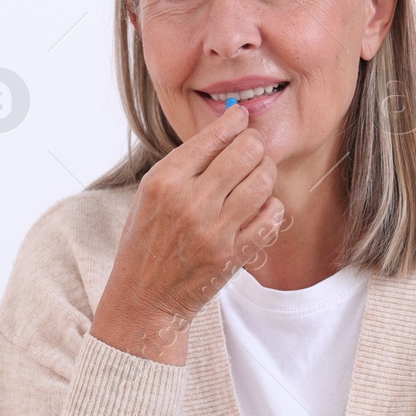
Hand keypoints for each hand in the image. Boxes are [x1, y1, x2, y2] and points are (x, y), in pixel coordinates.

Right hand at [90, 102, 284, 363]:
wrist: (144, 298)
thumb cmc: (148, 240)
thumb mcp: (152, 193)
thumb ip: (187, 162)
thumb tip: (230, 125)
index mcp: (165, 181)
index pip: (214, 135)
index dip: (236, 120)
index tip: (242, 117)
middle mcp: (189, 202)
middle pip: (247, 151)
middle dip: (255, 144)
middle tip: (254, 149)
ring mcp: (213, 231)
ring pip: (264, 180)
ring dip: (267, 173)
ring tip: (258, 177)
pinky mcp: (233, 256)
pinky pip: (272, 217)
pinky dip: (272, 207)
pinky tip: (260, 208)